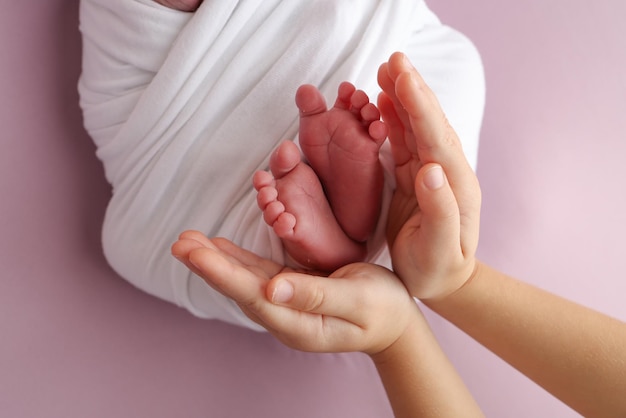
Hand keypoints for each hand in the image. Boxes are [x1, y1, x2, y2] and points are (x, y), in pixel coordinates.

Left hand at [171, 230, 419, 354]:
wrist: (394, 322)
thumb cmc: (383, 309)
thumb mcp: (358, 300)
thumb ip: (317, 295)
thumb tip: (273, 288)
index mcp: (299, 323)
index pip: (253, 295)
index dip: (223, 273)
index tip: (196, 253)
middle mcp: (285, 315)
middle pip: (240, 288)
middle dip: (208, 265)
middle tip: (180, 243)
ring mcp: (286, 304)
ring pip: (244, 280)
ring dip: (215, 261)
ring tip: (188, 242)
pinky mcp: (291, 290)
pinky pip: (258, 273)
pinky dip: (237, 260)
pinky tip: (218, 248)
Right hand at [377, 52, 481, 300]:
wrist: (443, 280)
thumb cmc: (438, 269)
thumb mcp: (438, 249)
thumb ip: (440, 210)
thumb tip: (432, 170)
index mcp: (454, 186)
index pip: (435, 138)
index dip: (419, 106)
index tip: (404, 77)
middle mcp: (445, 172)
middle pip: (428, 123)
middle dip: (412, 90)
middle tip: (395, 60)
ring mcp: (430, 172)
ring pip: (416, 127)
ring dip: (403, 97)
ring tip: (388, 71)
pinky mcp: (415, 176)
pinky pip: (405, 141)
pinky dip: (395, 118)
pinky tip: (386, 101)